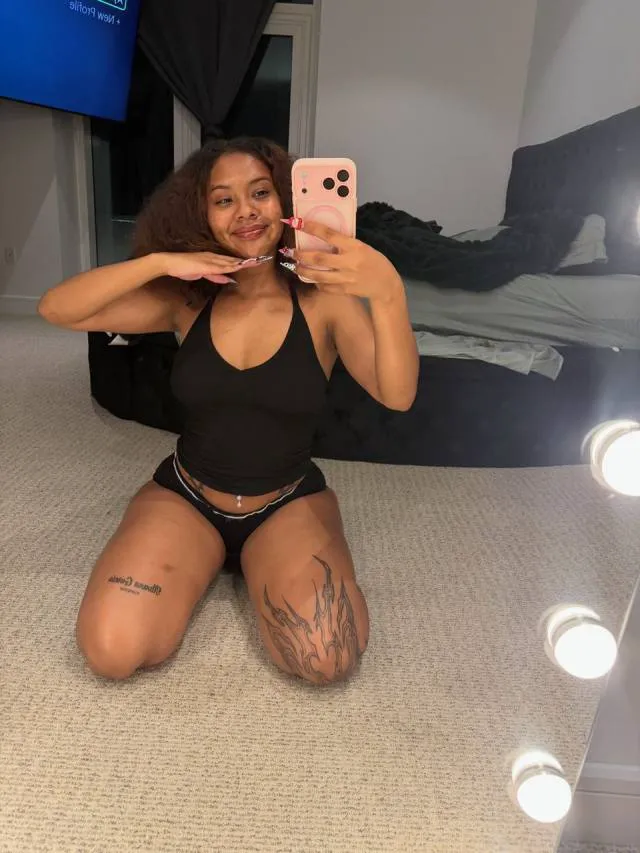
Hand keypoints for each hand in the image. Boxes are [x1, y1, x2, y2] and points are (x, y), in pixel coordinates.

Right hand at [157, 251, 267, 283]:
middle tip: (262, 260)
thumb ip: (216, 277)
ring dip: (243, 262)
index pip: (232, 261)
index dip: (245, 261)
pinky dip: (230, 266)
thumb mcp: (203, 274)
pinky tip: (238, 266)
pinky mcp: (205, 264)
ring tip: (256, 262)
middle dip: (249, 261)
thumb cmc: (184, 268)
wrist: (170, 263)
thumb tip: (229, 280)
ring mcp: (210, 260)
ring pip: (230, 262)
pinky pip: (220, 266)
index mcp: (213, 259)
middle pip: (235, 260)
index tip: (256, 262)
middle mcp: (214, 257)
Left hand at [280, 219, 402, 301]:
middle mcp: (348, 262)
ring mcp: (345, 278)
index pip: (329, 235)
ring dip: (303, 271)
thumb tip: (324, 236)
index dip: (312, 228)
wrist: (386, 285)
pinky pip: (324, 286)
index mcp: (354, 247)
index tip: (297, 222)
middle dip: (301, 255)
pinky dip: (316, 282)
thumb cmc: (374, 261)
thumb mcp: (362, 247)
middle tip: (289, 251)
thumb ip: (345, 244)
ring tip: (293, 266)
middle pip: (319, 259)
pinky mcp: (343, 290)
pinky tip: (310, 278)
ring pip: (318, 275)